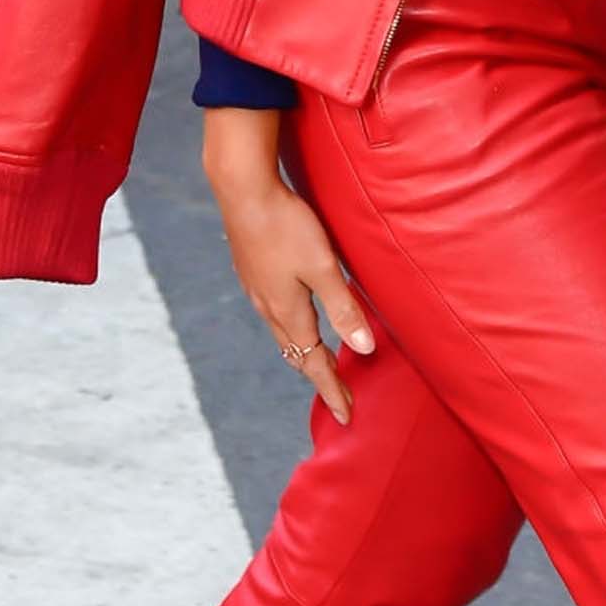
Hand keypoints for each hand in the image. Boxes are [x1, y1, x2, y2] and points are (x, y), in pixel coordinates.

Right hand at [200, 108, 374, 424]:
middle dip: (319, 376)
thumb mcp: (324, 267)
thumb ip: (345, 307)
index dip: (332, 389)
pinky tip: (296, 317)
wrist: (241, 190)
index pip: (314, 363)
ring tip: (322, 362)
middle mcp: (269, 307)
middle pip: (297, 352)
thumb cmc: (286, 225)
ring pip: (284, 333)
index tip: (347, 415)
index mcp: (288, 312)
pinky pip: (275, 313)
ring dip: (304, 352)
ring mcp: (257, 289)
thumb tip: (364, 349)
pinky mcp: (253, 272)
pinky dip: (292, 329)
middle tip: (340, 395)